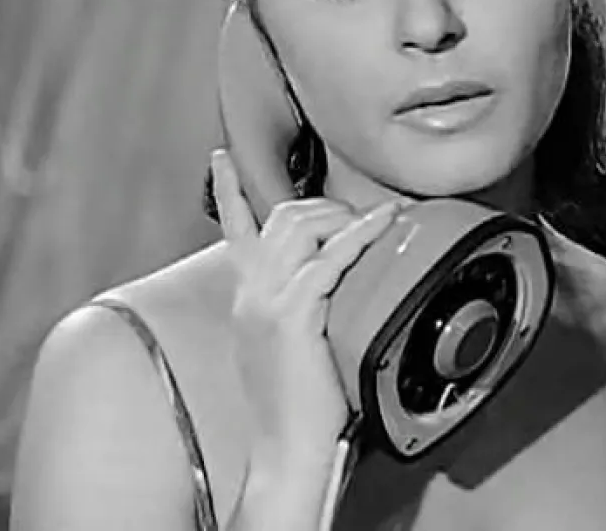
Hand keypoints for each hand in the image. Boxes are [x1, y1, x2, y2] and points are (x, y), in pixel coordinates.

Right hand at [210, 149, 398, 474]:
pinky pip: (329, 259)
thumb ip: (300, 304)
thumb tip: (335, 281)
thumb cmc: (300, 402)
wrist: (287, 448)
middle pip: (282, 217)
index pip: (234, 230)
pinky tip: (384, 224)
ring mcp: (267, 301)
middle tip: (361, 215)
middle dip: (325, 205)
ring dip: (344, 216)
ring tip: (377, 220)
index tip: (221, 158)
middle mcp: (251, 291)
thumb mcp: (290, 342)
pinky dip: (360, 235)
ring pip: (302, 227)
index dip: (229, 190)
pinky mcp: (290, 316)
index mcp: (248, 295)